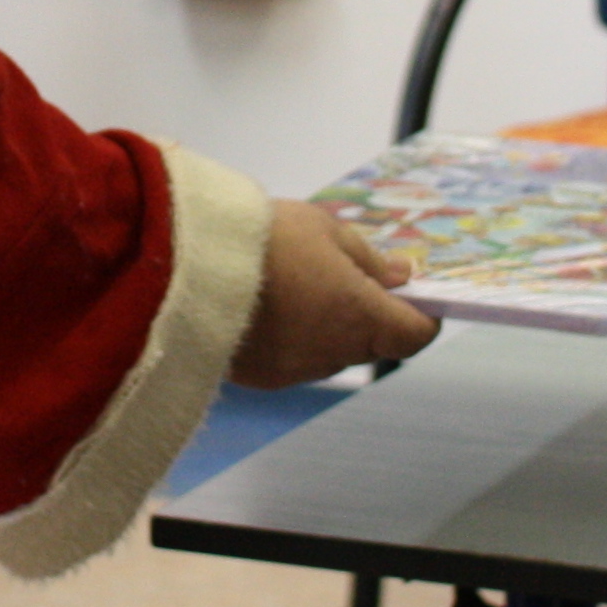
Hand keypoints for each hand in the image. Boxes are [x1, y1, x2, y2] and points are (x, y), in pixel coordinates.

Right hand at [228, 199, 436, 387]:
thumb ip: (367, 259)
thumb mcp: (325, 229)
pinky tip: (265, 308)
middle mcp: (333, 353)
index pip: (414, 336)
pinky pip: (292, 360)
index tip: (408, 293)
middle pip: (370, 343)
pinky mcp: (261, 378)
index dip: (418, 315)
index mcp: (360, 317)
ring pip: (329, 352)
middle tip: (339, 275)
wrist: (187, 265)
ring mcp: (296, 371)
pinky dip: (291, 339)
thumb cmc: (265, 237)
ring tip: (292, 287)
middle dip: (365, 315)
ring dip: (325, 328)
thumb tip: (401, 276)